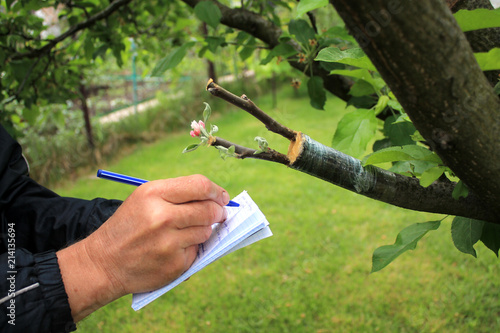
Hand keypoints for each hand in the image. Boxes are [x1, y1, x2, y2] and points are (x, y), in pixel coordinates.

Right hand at [57, 175, 229, 320]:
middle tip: (219, 213)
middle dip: (218, 211)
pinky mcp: (174, 264)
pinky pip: (197, 250)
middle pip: (208, 209)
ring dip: (204, 230)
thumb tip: (216, 197)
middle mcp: (161, 217)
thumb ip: (177, 194)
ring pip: (206, 231)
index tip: (222, 196)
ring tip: (187, 231)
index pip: (199, 186)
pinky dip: (191, 248)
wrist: (103, 263)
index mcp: (153, 194)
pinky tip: (174, 249)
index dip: (216, 191)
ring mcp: (168, 242)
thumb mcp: (144, 199)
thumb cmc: (129, 226)